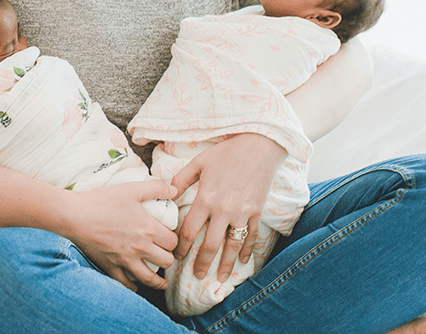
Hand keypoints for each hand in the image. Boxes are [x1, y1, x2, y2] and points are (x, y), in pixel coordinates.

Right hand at [62, 179, 178, 290]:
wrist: (74, 214)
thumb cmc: (102, 200)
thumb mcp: (131, 188)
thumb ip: (155, 187)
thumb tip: (174, 190)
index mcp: (148, 229)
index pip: (173, 242)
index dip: (175, 240)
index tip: (171, 239)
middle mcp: (140, 247)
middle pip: (166, 261)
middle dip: (169, 258)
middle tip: (166, 255)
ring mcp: (125, 260)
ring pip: (150, 278)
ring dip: (159, 281)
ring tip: (162, 282)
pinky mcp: (110, 266)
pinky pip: (125, 284)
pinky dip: (133, 287)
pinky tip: (136, 286)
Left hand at [171, 133, 286, 280]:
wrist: (258, 146)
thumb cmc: (225, 153)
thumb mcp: (198, 162)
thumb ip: (181, 179)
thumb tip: (167, 191)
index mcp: (205, 199)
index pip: (190, 230)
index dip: (182, 246)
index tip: (176, 256)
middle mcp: (223, 210)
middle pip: (210, 245)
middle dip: (202, 263)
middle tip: (197, 276)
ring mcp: (242, 213)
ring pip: (233, 246)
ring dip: (226, 265)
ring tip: (220, 279)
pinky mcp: (257, 212)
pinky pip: (252, 236)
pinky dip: (248, 250)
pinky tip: (244, 261)